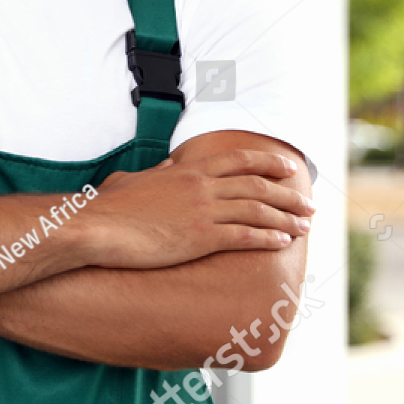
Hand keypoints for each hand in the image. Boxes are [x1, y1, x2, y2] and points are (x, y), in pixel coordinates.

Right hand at [78, 148, 313, 269]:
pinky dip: (268, 237)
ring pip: (258, 210)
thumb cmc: (107, 208)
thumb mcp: (134, 181)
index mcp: (188, 171)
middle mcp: (202, 186)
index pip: (240, 161)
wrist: (96, 226)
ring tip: (304, 226)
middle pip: (258, 186)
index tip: (289, 168)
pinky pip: (245, 235)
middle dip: (288, 195)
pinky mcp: (201, 238)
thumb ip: (157, 174)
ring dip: (286, 218)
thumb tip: (166, 168)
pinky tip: (282, 242)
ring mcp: (204, 211)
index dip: (269, 163)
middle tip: (308, 204)